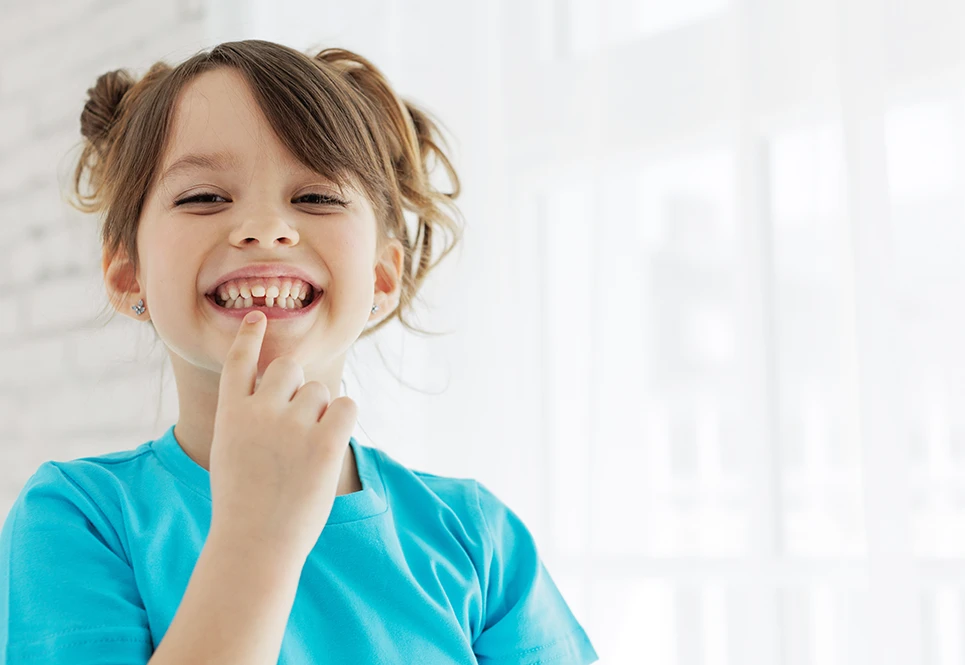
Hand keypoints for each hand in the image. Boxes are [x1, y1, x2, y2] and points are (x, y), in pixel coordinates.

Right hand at [207, 310, 357, 560]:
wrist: (254, 545)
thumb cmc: (245, 506)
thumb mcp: (233, 455)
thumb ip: (252, 420)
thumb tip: (293, 392)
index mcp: (230, 414)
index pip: (239, 362)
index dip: (250, 337)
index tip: (258, 318)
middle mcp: (259, 411)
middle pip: (290, 369)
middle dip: (299, 386)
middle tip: (298, 421)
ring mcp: (291, 426)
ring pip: (321, 390)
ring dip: (322, 410)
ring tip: (306, 450)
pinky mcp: (323, 442)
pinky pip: (347, 406)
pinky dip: (344, 419)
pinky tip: (332, 442)